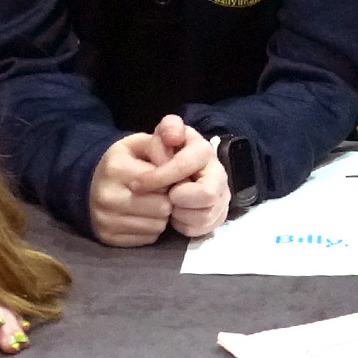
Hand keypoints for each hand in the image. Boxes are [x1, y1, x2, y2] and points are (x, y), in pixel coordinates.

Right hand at [89, 127, 182, 246]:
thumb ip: (159, 144)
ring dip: (161, 216)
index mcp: (116, 168)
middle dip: (168, 200)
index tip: (169, 178)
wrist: (86, 183)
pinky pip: (147, 238)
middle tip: (163, 193)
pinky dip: (150, 229)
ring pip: (157, 225)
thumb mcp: (136, 144)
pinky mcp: (108, 237)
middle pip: (163, 207)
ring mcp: (106, 220)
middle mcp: (108, 196)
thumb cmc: (120, 161)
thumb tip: (176, 149)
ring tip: (152, 203)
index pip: (163, 182)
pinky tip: (143, 216)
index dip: (171, 180)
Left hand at [146, 115, 228, 236]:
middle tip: (163, 197)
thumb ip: (168, 129)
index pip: (186, 166)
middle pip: (206, 195)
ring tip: (169, 205)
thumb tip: (173, 136)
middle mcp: (218, 173)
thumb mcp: (166, 134)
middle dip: (178, 199)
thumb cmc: (166, 153)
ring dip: (180, 213)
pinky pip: (202, 229)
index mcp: (204, 151)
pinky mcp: (219, 216)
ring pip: (204, 215)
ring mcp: (222, 196)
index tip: (136, 184)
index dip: (160, 176)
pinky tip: (176, 216)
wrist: (178, 172)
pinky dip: (184, 225)